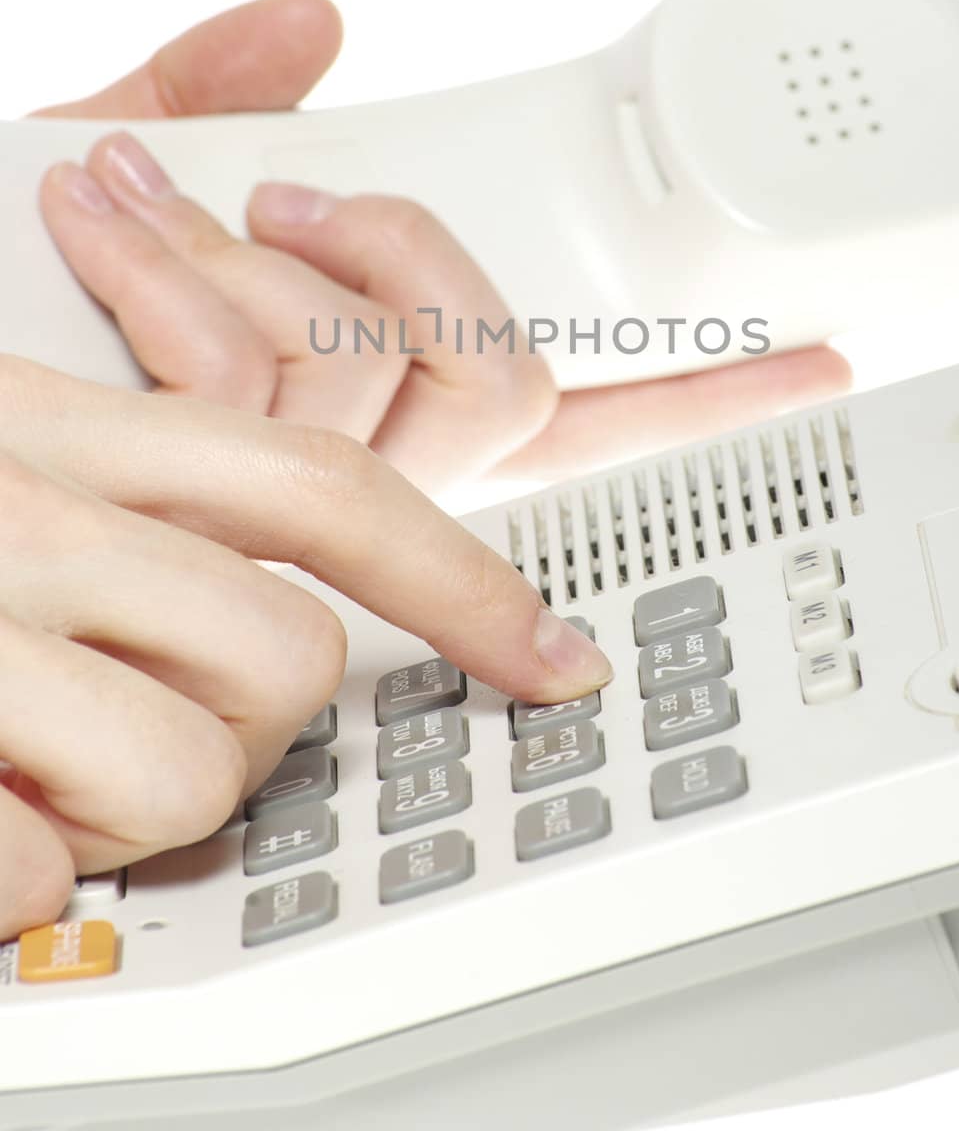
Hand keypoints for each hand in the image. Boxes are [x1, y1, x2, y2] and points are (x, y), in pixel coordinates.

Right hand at [0, 355, 612, 940]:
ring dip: (121, 807)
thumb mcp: (0, 449)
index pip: (322, 485)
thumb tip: (250, 576)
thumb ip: (129, 491)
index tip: (554, 652)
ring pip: (192, 774)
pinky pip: (46, 879)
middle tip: (122, 718)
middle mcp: (31, 504)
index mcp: (66, 428)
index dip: (460, 578)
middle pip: (293, 654)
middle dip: (242, 725)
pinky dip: (21, 878)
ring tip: (30, 763)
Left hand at [33, 0, 849, 492]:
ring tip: (125, 193)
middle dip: (404, 255)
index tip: (817, 360)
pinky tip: (98, 215)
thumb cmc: (1, 292)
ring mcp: (286, 495)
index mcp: (384, 398)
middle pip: (503, 384)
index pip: (585, 411)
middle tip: (299, 202)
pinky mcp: (206, 499)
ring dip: (249, 256)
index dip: (708, 394)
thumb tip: (314, 18)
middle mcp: (362, 467)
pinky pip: (259, 388)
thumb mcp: (120, 170)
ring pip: (366, 375)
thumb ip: (216, 97)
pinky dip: (180, 272)